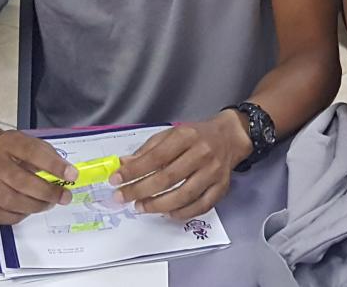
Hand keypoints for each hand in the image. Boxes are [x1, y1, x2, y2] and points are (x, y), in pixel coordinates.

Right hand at [0, 128, 76, 224]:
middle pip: (20, 181)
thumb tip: (68, 174)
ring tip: (47, 204)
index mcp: (8, 143)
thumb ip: (47, 156)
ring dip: (34, 206)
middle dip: (47, 192)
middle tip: (64, 197)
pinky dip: (17, 216)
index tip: (72, 175)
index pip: (32, 152)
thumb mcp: (28, 143)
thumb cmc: (10, 151)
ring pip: (10, 201)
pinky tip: (27, 210)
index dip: (53, 165)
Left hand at [109, 116, 248, 220]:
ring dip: (158, 205)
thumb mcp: (170, 134)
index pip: (156, 157)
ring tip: (140, 207)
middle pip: (168, 178)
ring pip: (184, 195)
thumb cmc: (196, 136)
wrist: (230, 137)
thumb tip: (124, 165)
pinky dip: (182, 213)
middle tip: (123, 198)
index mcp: (186, 136)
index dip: (134, 171)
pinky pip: (201, 206)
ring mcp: (214, 172)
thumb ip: (147, 150)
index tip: (116, 180)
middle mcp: (202, 153)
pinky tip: (166, 213)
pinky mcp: (222, 187)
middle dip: (141, 190)